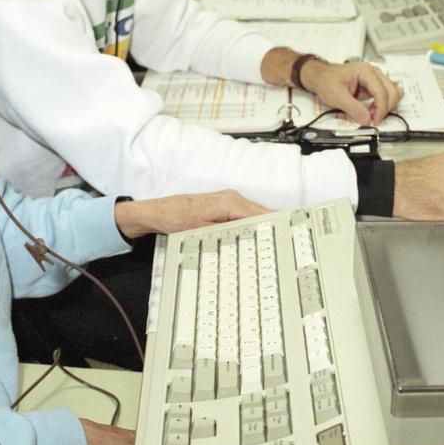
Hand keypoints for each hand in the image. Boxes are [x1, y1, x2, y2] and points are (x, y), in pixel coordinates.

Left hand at [114, 190, 269, 237]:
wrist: (158, 213)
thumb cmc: (175, 218)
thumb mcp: (203, 231)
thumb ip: (228, 233)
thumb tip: (248, 239)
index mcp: (230, 202)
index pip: (261, 215)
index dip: (274, 226)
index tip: (285, 236)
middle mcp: (232, 198)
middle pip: (262, 214)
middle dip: (272, 228)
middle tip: (283, 246)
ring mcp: (229, 201)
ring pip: (255, 215)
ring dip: (263, 227)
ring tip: (273, 244)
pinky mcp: (225, 207)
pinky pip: (246, 216)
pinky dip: (253, 226)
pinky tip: (256, 238)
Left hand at [301, 59, 402, 125]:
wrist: (320, 77)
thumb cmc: (326, 81)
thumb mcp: (337, 97)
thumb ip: (353, 109)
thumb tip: (367, 119)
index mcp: (366, 71)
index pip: (382, 92)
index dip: (381, 109)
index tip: (375, 120)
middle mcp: (373, 72)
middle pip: (392, 92)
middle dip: (385, 108)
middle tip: (373, 119)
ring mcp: (375, 78)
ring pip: (393, 93)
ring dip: (386, 106)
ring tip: (372, 114)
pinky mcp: (373, 85)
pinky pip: (386, 96)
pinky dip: (383, 105)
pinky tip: (372, 110)